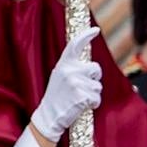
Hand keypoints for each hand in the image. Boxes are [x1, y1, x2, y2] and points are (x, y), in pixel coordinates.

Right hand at [30, 27, 101, 141]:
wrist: (48, 116)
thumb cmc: (57, 97)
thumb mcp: (59, 77)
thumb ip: (72, 68)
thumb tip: (90, 64)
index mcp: (63, 64)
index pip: (75, 45)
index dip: (86, 36)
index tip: (95, 30)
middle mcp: (68, 70)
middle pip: (96, 68)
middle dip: (94, 78)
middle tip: (80, 87)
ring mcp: (75, 82)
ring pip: (98, 85)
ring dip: (93, 94)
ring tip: (78, 98)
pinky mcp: (82, 95)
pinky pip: (97, 98)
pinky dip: (93, 103)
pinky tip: (81, 106)